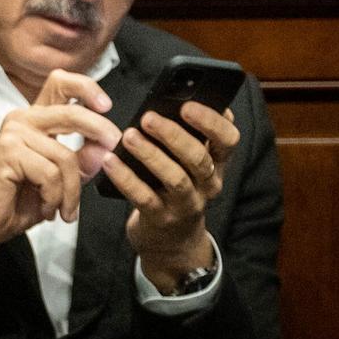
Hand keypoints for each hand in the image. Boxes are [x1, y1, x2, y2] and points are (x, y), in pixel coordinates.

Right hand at [0, 69, 122, 270]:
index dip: (86, 88)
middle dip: (99, 130)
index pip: (59, 85)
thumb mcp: (59, 181)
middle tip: (112, 148)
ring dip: (71, 191)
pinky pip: (50, 174)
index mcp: (35, 121)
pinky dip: (54, 197)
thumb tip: (104, 148)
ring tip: (62, 209)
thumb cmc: (14, 200)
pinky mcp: (8, 152)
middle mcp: (23, 121)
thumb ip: (81, 161)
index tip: (105, 105)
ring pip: (65, 157)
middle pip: (72, 112)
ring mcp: (14, 134)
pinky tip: (45, 208)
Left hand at [105, 101, 235, 288]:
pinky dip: (126, 178)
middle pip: (199, 158)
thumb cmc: (174, 186)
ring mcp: (187, 204)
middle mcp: (208, 184)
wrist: (171, 240)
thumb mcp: (187, 161)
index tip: (188, 105)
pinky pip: (144, 198)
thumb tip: (164, 98)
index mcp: (216, 163)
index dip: (212, 122)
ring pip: (175, 179)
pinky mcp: (161, 219)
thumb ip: (184, 134)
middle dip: (174, 135)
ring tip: (128, 136)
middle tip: (148, 117)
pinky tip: (109, 161)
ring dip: (151, 155)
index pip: (228, 140)